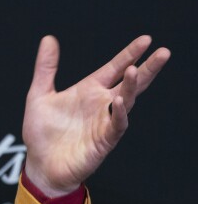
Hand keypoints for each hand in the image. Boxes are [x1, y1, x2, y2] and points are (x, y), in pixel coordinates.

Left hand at [22, 35, 169, 195]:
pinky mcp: (103, 141)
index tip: (146, 40)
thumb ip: (46, 68)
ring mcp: (104, 122)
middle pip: (130, 83)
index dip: (129, 54)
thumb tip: (48, 39)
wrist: (39, 164)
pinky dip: (119, 113)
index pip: (114, 68)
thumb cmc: (41, 132)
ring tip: (136, 70)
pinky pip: (116, 125)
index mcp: (89, 91)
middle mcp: (101, 104)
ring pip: (126, 101)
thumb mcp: (39, 95)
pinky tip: (120, 100)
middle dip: (147, 68)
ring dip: (132, 87)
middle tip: (163, 52)